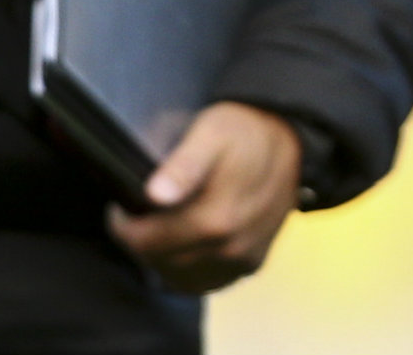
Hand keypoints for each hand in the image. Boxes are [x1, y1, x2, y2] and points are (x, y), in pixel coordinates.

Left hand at [106, 102, 303, 293]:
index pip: (148, 242)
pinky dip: (188, 270)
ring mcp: (243, 260)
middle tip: (135, 216)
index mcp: (215, 219)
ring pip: (183, 278)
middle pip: (163, 262)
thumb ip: (183, 165)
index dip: (124, 227)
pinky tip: (183, 246)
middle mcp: (231, 248)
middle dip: (141, 241)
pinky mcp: (252, 263)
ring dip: (162, 258)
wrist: (292, 140)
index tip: (121, 208)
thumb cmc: (246, 131)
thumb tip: (155, 195)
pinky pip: (208, 281)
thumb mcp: (211, 132)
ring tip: (157, 228)